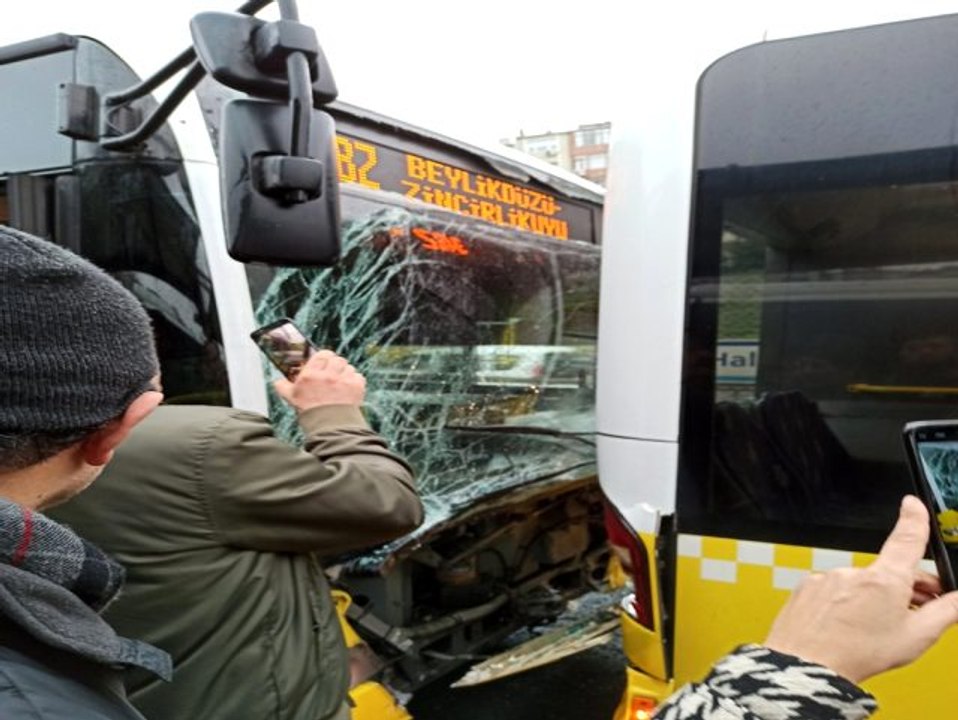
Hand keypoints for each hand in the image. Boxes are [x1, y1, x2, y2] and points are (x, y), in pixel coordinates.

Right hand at [273, 349, 365, 411]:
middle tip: (333, 373)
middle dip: (336, 365)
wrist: (330, 427)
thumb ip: (283, 386)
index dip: (325, 357)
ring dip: (346, 373)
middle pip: (337, 359)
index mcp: (311, 375)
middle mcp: (328, 375)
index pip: (322, 354)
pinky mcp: (356, 387)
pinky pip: (358, 376)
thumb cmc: (310, 413)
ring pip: (349, 367)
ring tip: (341, 384)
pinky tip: (349, 389)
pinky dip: (355, 381)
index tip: (325, 362)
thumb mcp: (292, 398)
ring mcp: (343, 380)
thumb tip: (278, 381)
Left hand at [764, 495, 957, 683]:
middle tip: (916, 612)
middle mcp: (853, 572)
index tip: (913, 505)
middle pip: (888, 571)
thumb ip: (945, 613)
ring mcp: (827, 578)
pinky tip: (846, 626)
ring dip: (872, 598)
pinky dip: (843, 603)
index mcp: (884, 579)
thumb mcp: (916, 637)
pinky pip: (832, 591)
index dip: (914, 519)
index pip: (906, 539)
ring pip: (859, 584)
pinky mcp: (807, 588)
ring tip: (873, 629)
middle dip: (906, 587)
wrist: (808, 666)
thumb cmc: (858, 654)